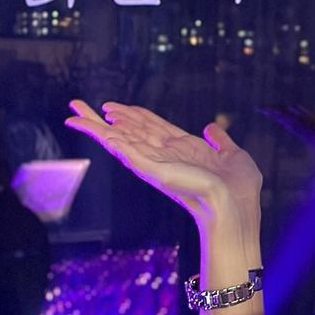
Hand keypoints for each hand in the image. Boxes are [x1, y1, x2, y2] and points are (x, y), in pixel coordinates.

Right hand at [63, 99, 262, 221]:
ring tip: (74, 112)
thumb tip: (210, 127)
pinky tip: (94, 127)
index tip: (111, 107)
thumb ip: (221, 140)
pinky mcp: (153, 170)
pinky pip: (125, 150)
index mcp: (182, 149)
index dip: (130, 114)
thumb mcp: (234, 155)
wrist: (237, 207)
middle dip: (102, 118)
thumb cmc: (240, 190)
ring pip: (119, 139)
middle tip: (77, 106)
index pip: (149, 126)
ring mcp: (156, 163)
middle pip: (127, 130)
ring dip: (96, 125)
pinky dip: (108, 137)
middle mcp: (164, 155)